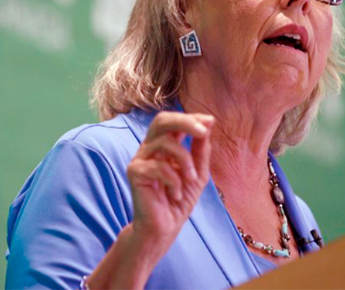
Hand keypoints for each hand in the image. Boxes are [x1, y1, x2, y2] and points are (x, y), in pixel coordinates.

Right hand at [126, 112, 214, 257]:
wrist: (165, 227)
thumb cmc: (179, 199)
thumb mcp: (198, 172)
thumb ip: (201, 148)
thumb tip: (208, 122)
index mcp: (163, 145)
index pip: (173, 121)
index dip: (191, 117)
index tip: (210, 121)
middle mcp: (149, 148)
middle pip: (161, 121)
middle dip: (185, 122)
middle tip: (203, 132)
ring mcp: (140, 159)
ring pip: (164, 143)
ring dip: (185, 162)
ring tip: (191, 180)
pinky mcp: (134, 172)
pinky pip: (159, 166)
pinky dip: (174, 181)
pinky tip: (175, 195)